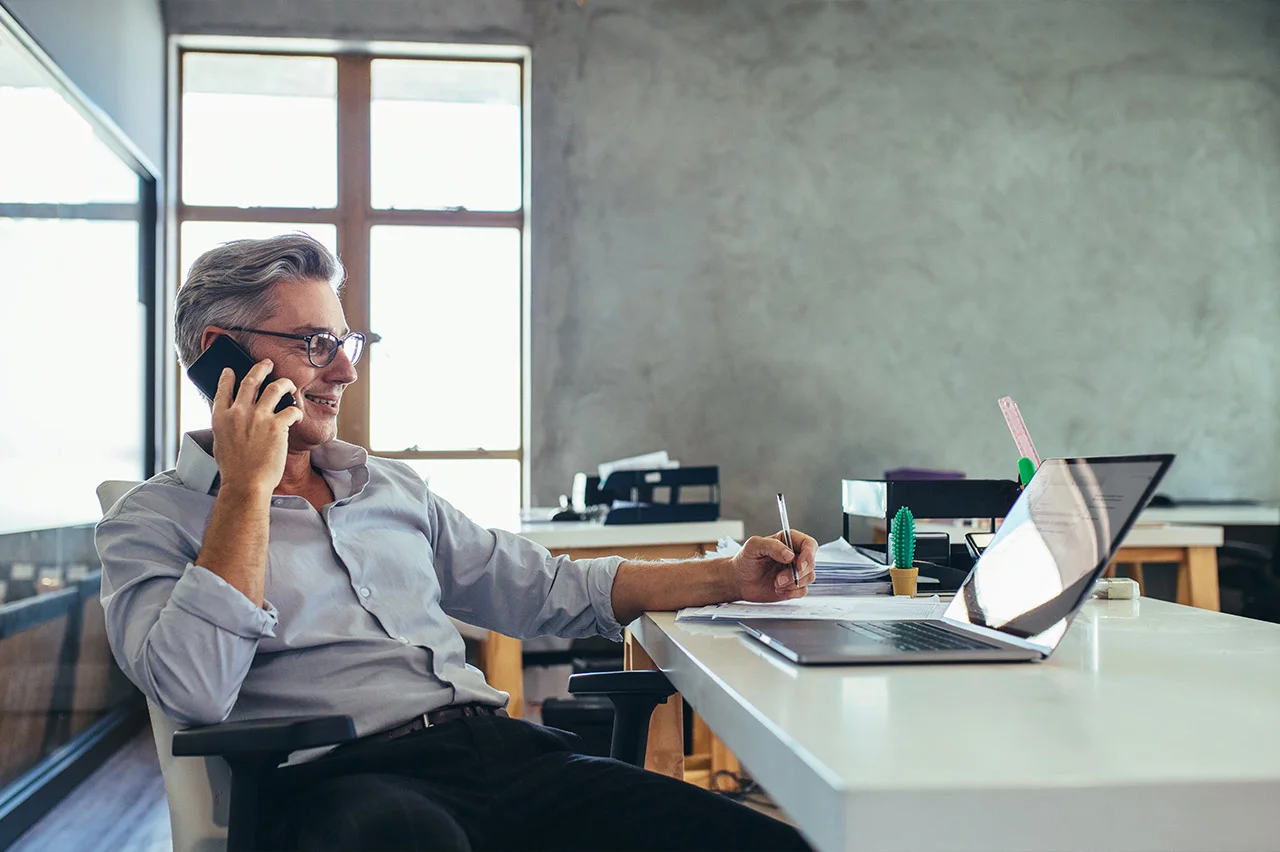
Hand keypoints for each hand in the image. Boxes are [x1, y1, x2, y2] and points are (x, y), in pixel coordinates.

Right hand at [210, 359, 302, 495]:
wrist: (246, 484)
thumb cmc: (234, 470)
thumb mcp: (220, 443)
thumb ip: (226, 426)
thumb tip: (230, 419)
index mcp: (221, 417)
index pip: (223, 389)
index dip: (228, 377)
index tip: (231, 370)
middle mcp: (239, 412)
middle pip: (250, 380)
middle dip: (260, 368)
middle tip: (267, 363)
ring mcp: (259, 417)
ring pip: (275, 387)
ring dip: (284, 383)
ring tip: (289, 384)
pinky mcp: (277, 425)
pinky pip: (291, 409)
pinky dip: (296, 411)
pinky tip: (298, 416)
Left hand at [726, 530, 817, 602]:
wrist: (738, 581)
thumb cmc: (744, 560)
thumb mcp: (753, 546)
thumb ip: (772, 545)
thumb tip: (790, 555)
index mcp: (788, 541)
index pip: (809, 544)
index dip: (808, 555)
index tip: (799, 565)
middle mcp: (794, 555)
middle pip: (811, 563)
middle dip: (797, 573)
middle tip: (779, 579)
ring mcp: (795, 571)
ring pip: (809, 577)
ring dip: (793, 583)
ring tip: (775, 583)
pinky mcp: (793, 586)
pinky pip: (803, 591)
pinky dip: (791, 592)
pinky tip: (778, 589)